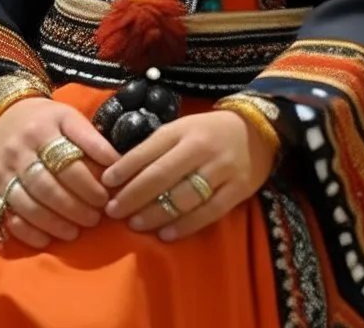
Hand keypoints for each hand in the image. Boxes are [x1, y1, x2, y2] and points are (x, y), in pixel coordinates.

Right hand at [0, 97, 118, 248]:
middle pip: (47, 186)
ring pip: (28, 204)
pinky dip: (27, 232)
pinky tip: (46, 240)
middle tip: (95, 218)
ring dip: (54, 222)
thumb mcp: (69, 118)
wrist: (7, 114)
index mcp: (42, 129)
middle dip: (74, 207)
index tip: (106, 197)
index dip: (88, 184)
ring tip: (75, 232)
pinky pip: (7, 216)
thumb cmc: (47, 120)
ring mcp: (2, 171)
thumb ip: (91, 139)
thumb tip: (116, 167)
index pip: (67, 162)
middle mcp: (19, 150)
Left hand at [102, 110, 274, 240]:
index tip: (105, 183)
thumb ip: (158, 147)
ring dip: (155, 213)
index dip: (125, 167)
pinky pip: (208, 212)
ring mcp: (221, 169)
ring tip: (135, 223)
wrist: (257, 129)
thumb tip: (122, 170)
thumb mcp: (183, 128)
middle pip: (161, 175)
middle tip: (113, 211)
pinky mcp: (238, 190)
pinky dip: (185, 225)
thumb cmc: (210, 131)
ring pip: (182, 196)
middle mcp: (201, 148)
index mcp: (184, 130)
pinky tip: (166, 234)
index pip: (149, 149)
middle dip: (133, 195)